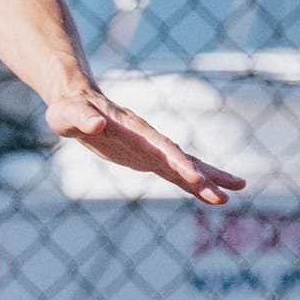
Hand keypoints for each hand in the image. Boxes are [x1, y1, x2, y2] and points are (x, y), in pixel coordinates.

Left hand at [44, 86, 245, 205]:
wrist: (77, 103)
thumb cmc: (69, 110)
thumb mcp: (68, 115)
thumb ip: (82, 119)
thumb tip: (96, 123)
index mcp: (134, 129)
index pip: (161, 147)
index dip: (178, 161)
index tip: (194, 176)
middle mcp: (149, 139)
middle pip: (181, 159)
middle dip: (202, 177)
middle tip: (225, 196)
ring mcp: (151, 149)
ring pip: (185, 166)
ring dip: (206, 181)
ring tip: (231, 196)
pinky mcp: (148, 159)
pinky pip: (175, 173)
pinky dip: (192, 184)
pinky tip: (210, 195)